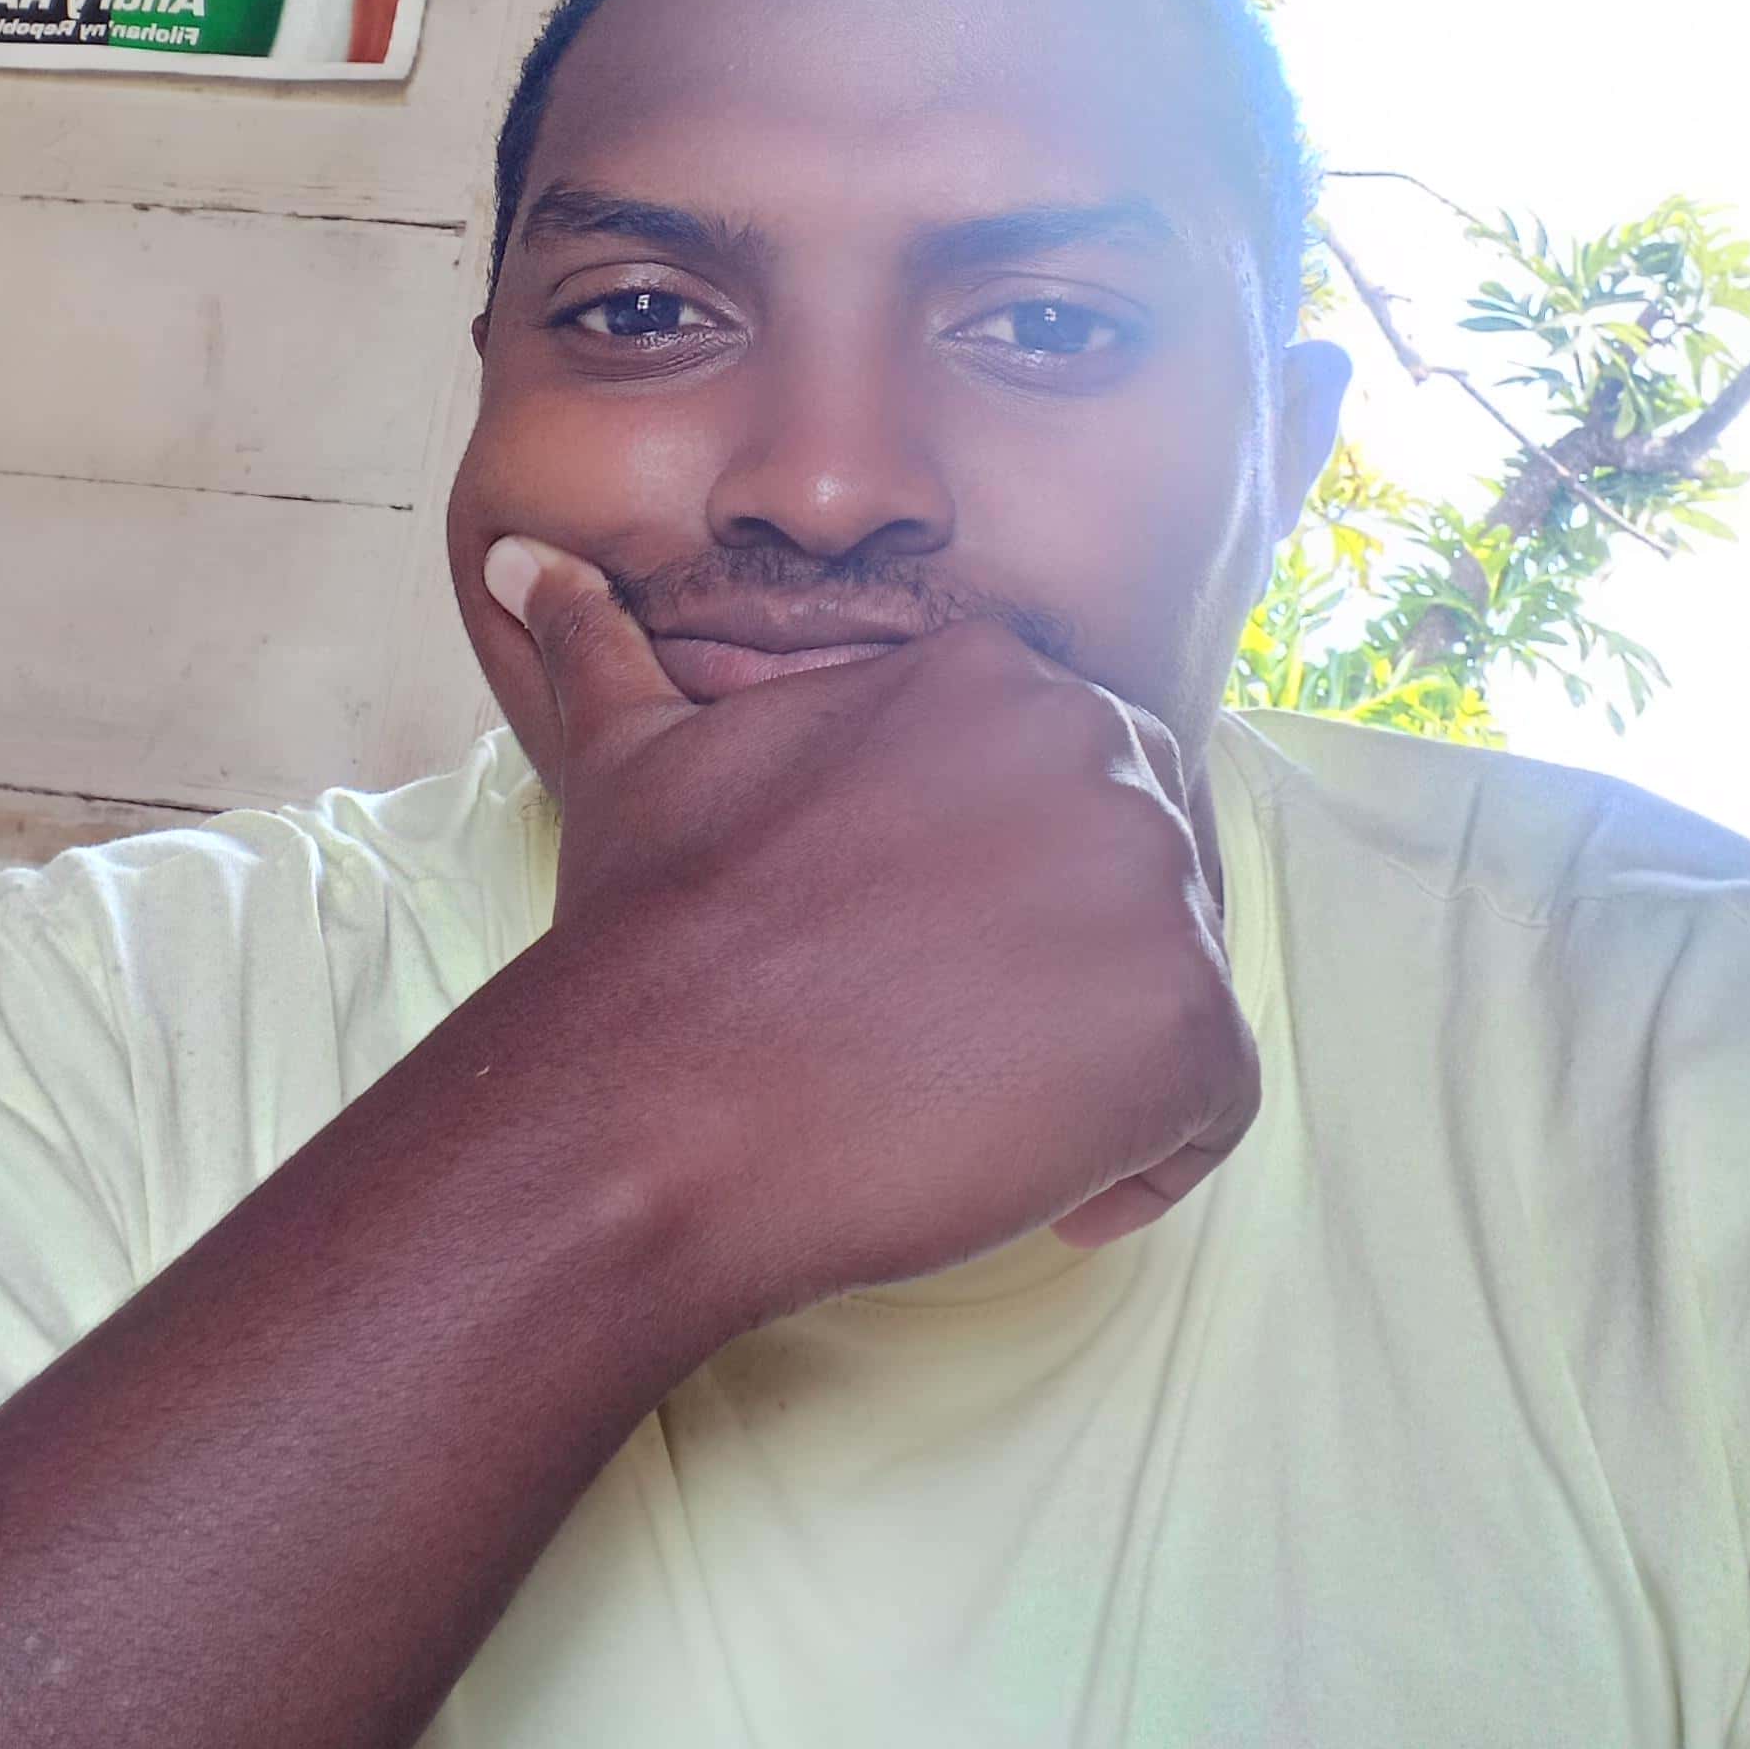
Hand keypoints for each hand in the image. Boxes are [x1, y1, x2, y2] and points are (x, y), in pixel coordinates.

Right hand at [478, 536, 1258, 1327]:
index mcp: (991, 675)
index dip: (1018, 877)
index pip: (1079, 772)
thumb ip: (606, 650)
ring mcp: (1150, 883)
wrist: (658, 1089)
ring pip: (1182, 979)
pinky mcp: (1182, 1024)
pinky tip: (1040, 1182)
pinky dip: (1148, 1160)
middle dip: (1077, 958)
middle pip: (1149, 865)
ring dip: (1101, 1058)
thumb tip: (533, 566)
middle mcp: (1094, 749)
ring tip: (978, 1110)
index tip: (935, 952)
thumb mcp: (632, 756)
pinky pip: (1216, 1102)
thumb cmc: (650, 929)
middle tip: (960, 1039)